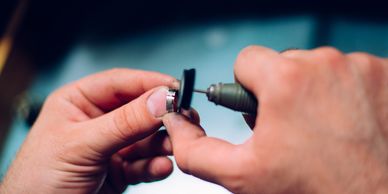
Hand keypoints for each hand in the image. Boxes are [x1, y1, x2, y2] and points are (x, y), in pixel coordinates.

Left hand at [0, 69, 176, 193]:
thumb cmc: (36, 182)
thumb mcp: (81, 145)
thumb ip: (123, 123)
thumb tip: (159, 100)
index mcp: (78, 102)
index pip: (120, 83)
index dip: (149, 83)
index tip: (175, 87)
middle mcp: (97, 121)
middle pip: (139, 109)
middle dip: (161, 115)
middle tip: (183, 116)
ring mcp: (111, 146)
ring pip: (147, 138)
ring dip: (163, 142)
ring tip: (175, 146)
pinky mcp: (121, 170)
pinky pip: (146, 163)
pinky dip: (156, 165)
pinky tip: (161, 166)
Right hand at [163, 46, 387, 193]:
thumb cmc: (318, 191)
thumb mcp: (243, 176)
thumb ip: (196, 149)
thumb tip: (177, 125)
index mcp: (286, 81)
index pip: (247, 59)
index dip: (247, 88)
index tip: (260, 109)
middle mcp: (326, 65)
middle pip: (283, 64)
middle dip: (280, 92)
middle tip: (293, 128)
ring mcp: (360, 68)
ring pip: (316, 68)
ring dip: (314, 93)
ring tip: (323, 129)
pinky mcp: (384, 74)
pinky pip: (349, 73)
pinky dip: (344, 94)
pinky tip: (349, 123)